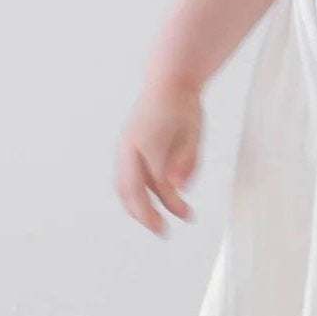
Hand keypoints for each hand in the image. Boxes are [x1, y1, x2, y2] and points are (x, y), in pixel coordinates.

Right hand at [115, 79, 202, 236]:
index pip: (151, 185)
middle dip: (144, 215)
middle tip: (162, 232)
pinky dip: (136, 194)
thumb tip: (177, 188)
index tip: (174, 224)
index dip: (162, 208)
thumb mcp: (192, 134)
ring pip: (124, 187)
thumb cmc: (183, 108)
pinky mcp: (127, 150)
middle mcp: (129, 149)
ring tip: (156, 221)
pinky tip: (152, 203)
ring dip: (138, 207)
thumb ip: (185, 161)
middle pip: (130, 191)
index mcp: (145, 144)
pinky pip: (127, 178)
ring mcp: (125, 149)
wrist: (167, 83)